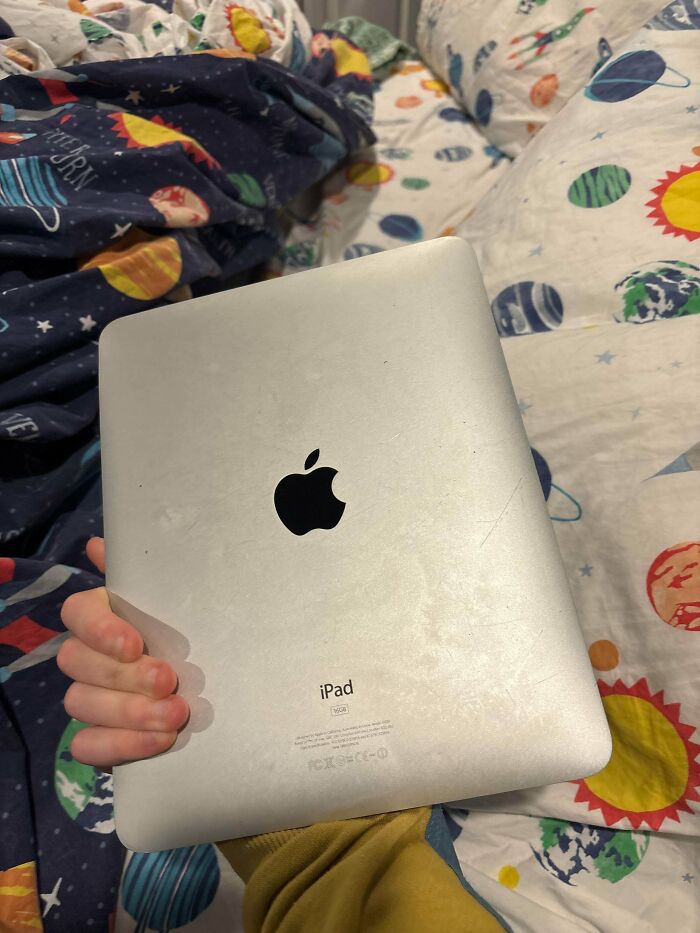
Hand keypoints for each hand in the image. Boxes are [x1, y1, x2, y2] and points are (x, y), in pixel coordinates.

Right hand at [57, 537, 188, 768]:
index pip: (77, 612)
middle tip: (169, 681)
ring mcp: (88, 698)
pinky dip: (120, 746)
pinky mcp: (98, 737)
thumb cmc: (192, 631)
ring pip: (80, 704)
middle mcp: (86, 655)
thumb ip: (145, 573)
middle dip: (125, 676)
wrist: (215, 684)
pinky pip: (85, 747)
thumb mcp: (180, 597)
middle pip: (77, 663)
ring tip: (175, 714)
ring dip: (129, 713)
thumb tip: (100, 544)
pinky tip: (158, 741)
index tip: (135, 644)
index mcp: (101, 615)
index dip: (100, 629)